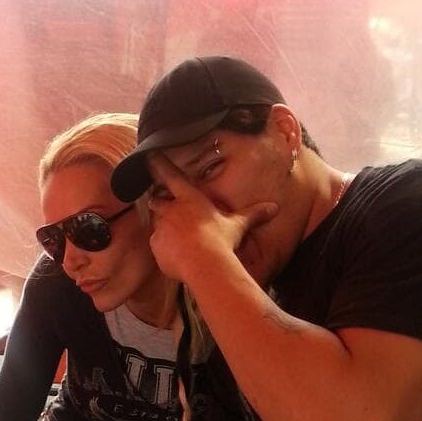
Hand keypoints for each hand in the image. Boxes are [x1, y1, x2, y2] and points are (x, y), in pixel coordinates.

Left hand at [146, 152, 276, 283]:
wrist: (205, 264)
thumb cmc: (221, 240)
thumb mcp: (237, 225)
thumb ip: (253, 215)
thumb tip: (273, 208)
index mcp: (189, 199)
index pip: (170, 176)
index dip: (158, 164)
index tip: (148, 156)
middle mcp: (171, 210)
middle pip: (157, 201)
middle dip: (158, 201)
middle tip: (159, 203)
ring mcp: (161, 229)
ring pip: (156, 224)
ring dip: (163, 228)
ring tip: (173, 237)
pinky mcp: (156, 247)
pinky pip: (157, 246)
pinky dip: (164, 249)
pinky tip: (175, 256)